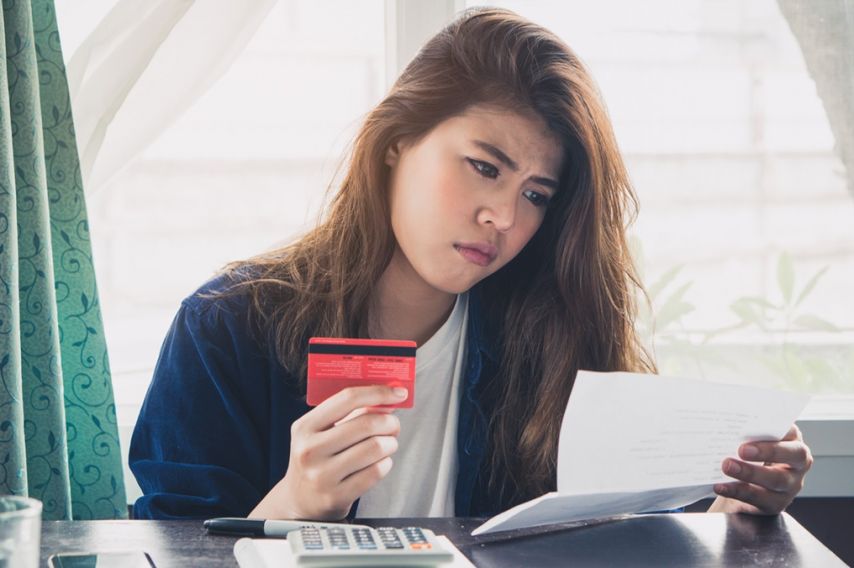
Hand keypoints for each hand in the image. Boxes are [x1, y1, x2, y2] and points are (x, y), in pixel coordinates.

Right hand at [249, 385, 405, 519]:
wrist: (300, 502)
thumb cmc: (318, 459)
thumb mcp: (322, 433)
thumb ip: (352, 414)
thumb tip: (389, 398)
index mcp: (305, 427)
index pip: (347, 399)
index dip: (378, 392)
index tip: (399, 393)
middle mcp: (310, 450)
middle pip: (366, 424)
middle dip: (389, 422)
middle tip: (394, 424)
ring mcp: (321, 475)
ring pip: (375, 447)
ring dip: (390, 443)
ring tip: (387, 445)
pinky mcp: (336, 497)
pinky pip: (376, 472)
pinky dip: (386, 464)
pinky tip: (380, 463)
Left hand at [708, 424, 812, 513]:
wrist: (744, 486)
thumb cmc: (749, 455)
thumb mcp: (752, 442)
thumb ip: (748, 432)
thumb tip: (726, 422)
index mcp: (792, 442)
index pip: (792, 432)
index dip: (777, 429)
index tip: (756, 426)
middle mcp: (797, 464)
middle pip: (792, 456)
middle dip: (767, 451)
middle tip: (742, 450)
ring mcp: (790, 486)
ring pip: (776, 480)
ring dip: (749, 473)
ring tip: (727, 466)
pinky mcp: (776, 504)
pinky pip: (758, 498)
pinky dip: (737, 491)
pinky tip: (720, 486)